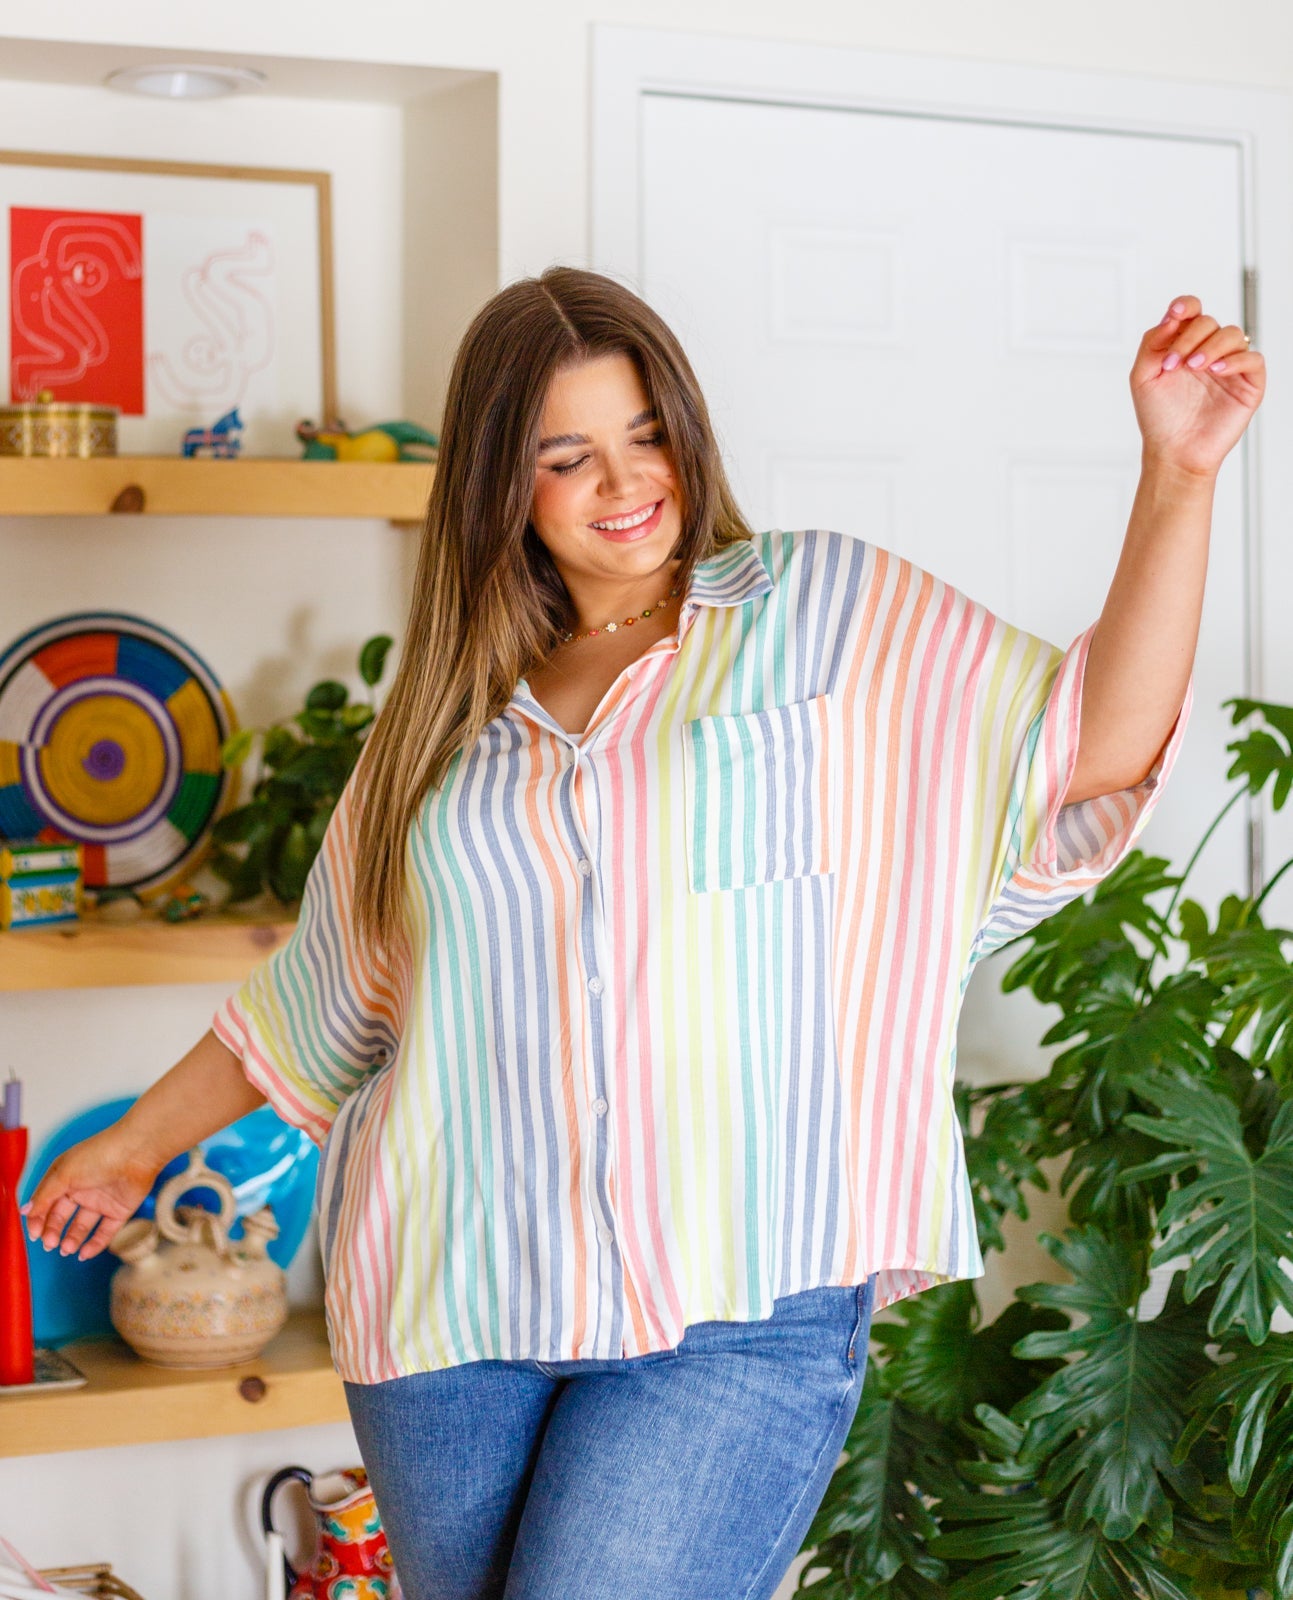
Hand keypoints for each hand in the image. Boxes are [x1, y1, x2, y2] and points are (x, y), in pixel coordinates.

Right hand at [20, 1125, 162, 1260]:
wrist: (137, 1152)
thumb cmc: (99, 1155)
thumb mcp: (63, 1174)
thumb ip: (44, 1195)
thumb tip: (26, 1211)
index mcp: (65, 1178)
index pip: (46, 1203)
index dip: (38, 1219)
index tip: (34, 1234)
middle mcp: (82, 1189)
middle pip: (61, 1217)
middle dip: (53, 1231)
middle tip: (50, 1243)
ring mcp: (101, 1201)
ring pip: (82, 1226)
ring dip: (72, 1240)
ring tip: (66, 1249)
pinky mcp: (119, 1210)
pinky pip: (105, 1232)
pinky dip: (95, 1245)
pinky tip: (84, 1254)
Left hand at [1131, 295, 1265, 478]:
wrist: (1173, 452)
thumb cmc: (1159, 417)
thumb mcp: (1143, 376)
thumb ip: (1153, 342)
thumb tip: (1171, 317)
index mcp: (1183, 345)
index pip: (1191, 311)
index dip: (1185, 306)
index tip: (1175, 314)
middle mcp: (1208, 351)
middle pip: (1208, 322)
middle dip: (1190, 337)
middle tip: (1174, 364)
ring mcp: (1230, 366)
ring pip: (1232, 335)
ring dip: (1211, 347)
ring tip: (1194, 367)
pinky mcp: (1248, 383)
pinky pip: (1252, 358)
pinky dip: (1235, 360)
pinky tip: (1216, 371)